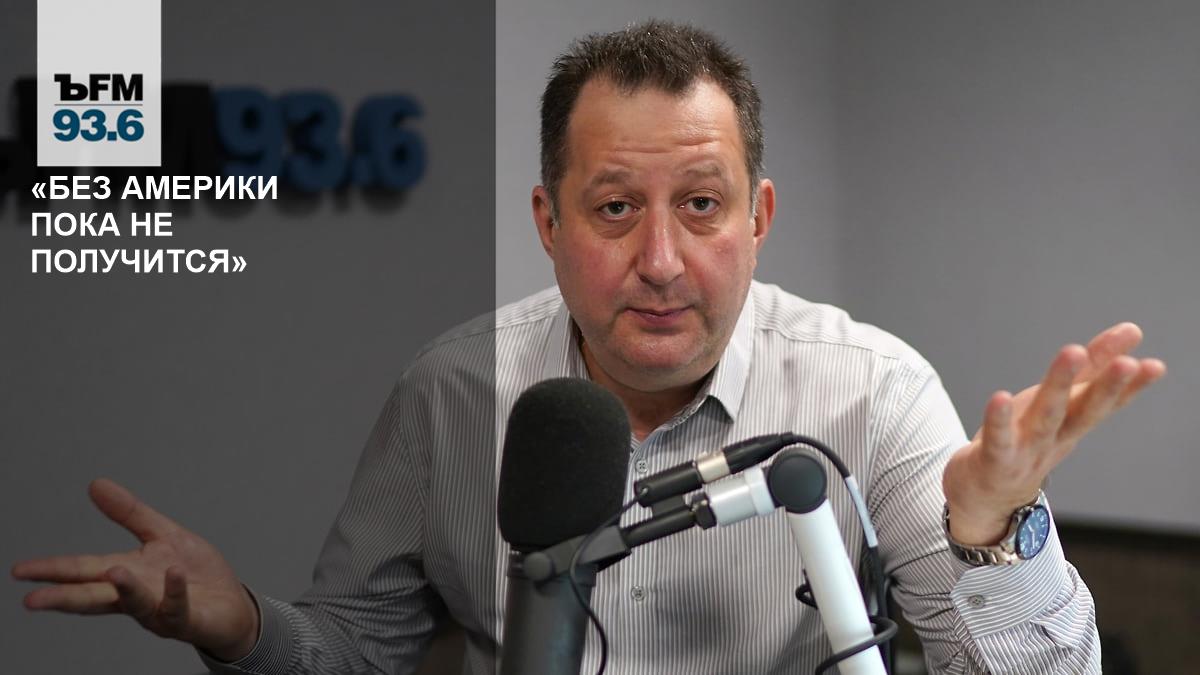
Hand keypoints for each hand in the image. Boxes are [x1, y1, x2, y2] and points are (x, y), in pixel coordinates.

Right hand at [11, 478, 259, 661]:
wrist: (233, 605)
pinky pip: (177, 606)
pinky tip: (173, 575)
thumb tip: (95, 484)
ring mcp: (160, 610)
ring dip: (124, 589)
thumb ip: (130, 513)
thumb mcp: (163, 534)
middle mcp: (136, 596)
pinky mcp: (187, 620)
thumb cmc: (195, 574)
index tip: (21, 571)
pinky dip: (174, 591)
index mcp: (126, 574)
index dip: (53, 570)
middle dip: (64, 598)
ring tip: (112, 574)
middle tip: (33, 600)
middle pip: (94, 596)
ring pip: (135, 604)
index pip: (83, 571)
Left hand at [943, 322, 1165, 544]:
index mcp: (1072, 422)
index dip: (1130, 386)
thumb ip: (1090, 370)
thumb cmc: (1026, 440)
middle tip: (1128, 363)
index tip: (1154, 366)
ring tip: (1073, 352)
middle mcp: (1056, 437)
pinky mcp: (996, 460)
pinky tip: (1000, 397)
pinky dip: (999, 420)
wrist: (989, 498)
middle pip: (1084, 410)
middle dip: (1107, 387)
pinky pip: (998, 439)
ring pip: (1047, 417)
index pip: (1106, 402)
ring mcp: (1027, 451)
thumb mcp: (1060, 404)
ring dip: (1060, 385)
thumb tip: (1130, 331)